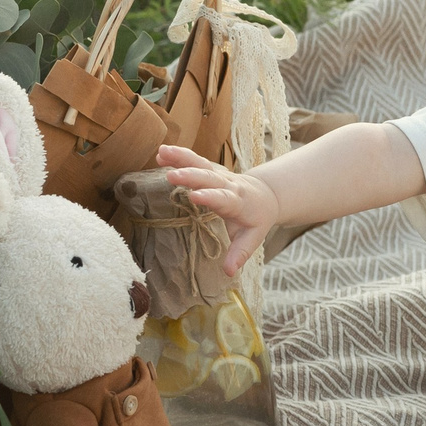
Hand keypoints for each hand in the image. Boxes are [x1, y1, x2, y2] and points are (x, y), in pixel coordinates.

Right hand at [159, 145, 276, 274]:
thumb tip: (228, 272)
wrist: (265, 194)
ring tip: (161, 154)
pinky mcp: (210, 168)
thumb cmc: (256, 218)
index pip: (224, 198)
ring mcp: (218, 174)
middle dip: (191, 176)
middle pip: (209, 177)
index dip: (210, 196)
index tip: (194, 196)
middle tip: (172, 175)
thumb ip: (240, 253)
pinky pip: (194, 159)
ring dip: (181, 158)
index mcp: (238, 201)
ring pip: (200, 163)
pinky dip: (178, 155)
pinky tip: (161, 152)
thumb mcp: (252, 237)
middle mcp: (228, 183)